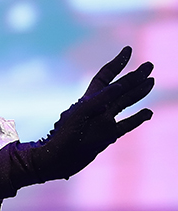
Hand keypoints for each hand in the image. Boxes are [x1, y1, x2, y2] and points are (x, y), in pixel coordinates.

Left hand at [29, 46, 154, 180]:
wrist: (57, 160)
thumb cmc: (64, 136)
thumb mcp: (82, 113)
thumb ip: (101, 98)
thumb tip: (121, 85)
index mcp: (89, 99)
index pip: (106, 76)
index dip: (117, 63)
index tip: (128, 49)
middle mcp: (99, 108)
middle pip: (120, 88)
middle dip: (134, 76)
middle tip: (150, 65)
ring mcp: (104, 122)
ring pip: (126, 104)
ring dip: (139, 93)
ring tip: (152, 82)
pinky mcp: (107, 137)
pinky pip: (126, 125)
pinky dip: (138, 119)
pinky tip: (148, 112)